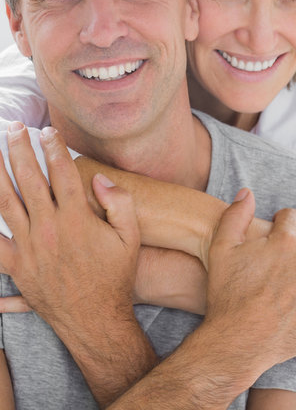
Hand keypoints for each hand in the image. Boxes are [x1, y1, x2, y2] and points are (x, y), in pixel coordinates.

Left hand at [0, 122, 138, 333]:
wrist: (95, 319)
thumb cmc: (115, 276)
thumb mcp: (130, 237)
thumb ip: (119, 203)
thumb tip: (99, 179)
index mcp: (77, 220)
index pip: (62, 173)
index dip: (55, 148)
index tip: (48, 131)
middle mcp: (49, 230)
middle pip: (29, 180)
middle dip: (20, 149)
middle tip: (15, 128)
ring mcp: (29, 248)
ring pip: (6, 203)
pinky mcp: (17, 267)